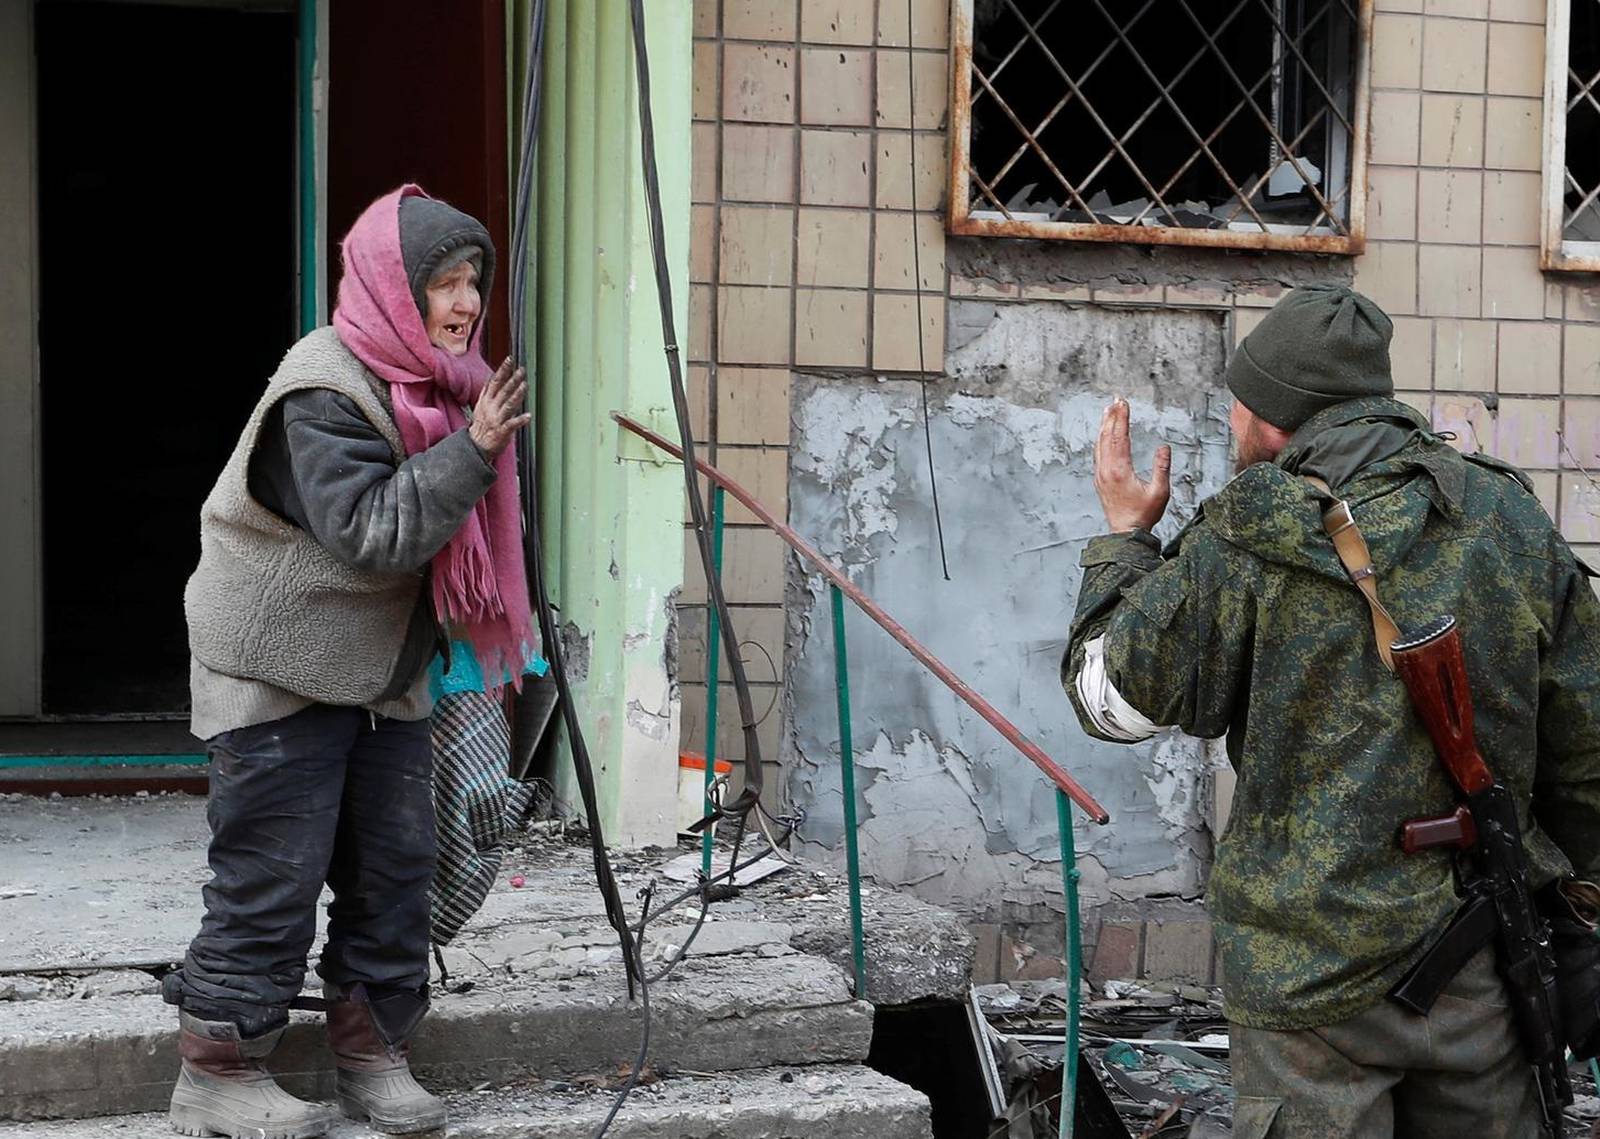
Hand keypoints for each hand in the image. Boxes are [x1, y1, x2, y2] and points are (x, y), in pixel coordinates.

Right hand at [469, 358, 531, 456]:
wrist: (476, 445)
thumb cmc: (482, 425)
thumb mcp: (482, 405)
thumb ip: (489, 392)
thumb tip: (494, 376)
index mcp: (486, 401)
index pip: (494, 382)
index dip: (502, 370)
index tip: (509, 359)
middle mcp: (490, 408)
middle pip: (502, 391)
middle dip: (512, 379)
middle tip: (521, 369)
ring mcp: (496, 419)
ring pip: (507, 405)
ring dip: (517, 395)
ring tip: (525, 385)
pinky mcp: (501, 431)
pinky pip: (511, 424)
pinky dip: (520, 420)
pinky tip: (528, 416)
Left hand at [1093, 398, 1171, 532]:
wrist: (1125, 533)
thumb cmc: (1144, 514)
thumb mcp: (1160, 492)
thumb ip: (1162, 468)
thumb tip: (1164, 447)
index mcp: (1119, 470)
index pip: (1120, 437)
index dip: (1122, 418)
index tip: (1124, 402)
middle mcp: (1106, 470)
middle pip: (1107, 436)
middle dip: (1112, 416)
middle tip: (1117, 399)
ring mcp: (1100, 474)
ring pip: (1100, 444)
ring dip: (1105, 425)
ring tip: (1108, 409)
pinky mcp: (1099, 479)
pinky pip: (1098, 453)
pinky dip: (1101, 439)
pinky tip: (1104, 433)